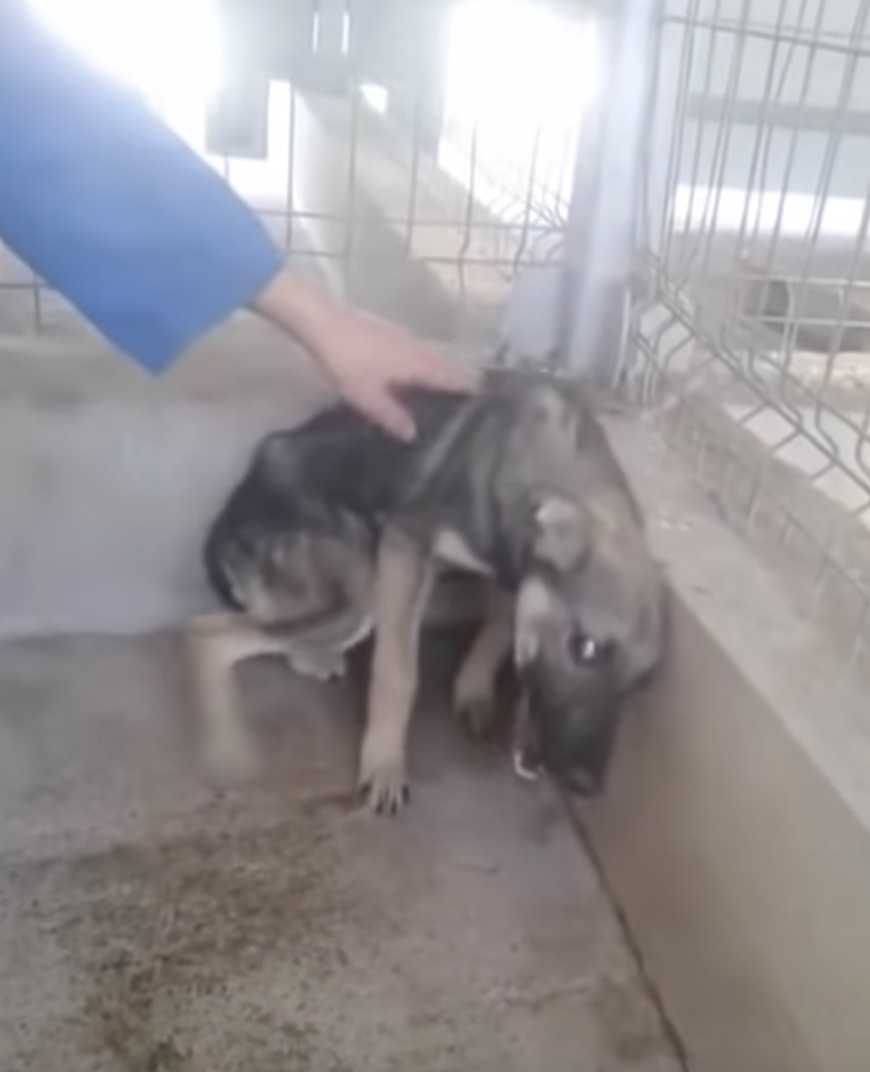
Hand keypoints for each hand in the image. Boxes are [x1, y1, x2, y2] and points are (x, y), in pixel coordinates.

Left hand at [252, 270, 475, 439]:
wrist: (322, 320)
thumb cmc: (348, 361)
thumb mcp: (367, 397)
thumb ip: (392, 416)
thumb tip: (413, 434)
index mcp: (420, 365)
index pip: (456, 379)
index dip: (471, 392)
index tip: (486, 407)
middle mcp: (419, 349)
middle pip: (447, 368)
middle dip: (457, 386)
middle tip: (464, 409)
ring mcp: (405, 338)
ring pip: (431, 360)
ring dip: (438, 377)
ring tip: (439, 400)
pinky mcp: (390, 333)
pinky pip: (415, 355)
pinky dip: (420, 369)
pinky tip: (408, 382)